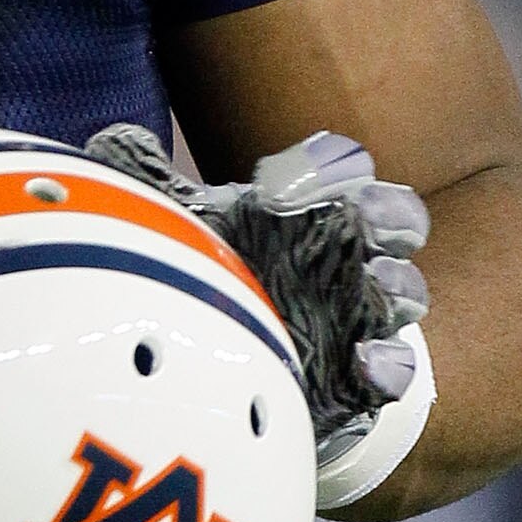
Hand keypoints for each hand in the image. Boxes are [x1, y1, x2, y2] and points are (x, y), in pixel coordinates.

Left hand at [86, 124, 428, 442]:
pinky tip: (363, 358)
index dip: (327, 166)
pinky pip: (394, 368)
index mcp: (308, 208)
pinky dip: (387, 363)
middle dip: (387, 212)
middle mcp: (345, 254)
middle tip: (357, 215)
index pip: (342, 168)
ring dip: (395, 283)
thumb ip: (152, 188)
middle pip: (397, 218)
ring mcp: (359, 314)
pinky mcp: (359, 379)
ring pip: (404, 289)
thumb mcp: (178, 230)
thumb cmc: (208, 280)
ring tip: (371, 280)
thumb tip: (117, 142)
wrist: (217, 371)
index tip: (277, 185)